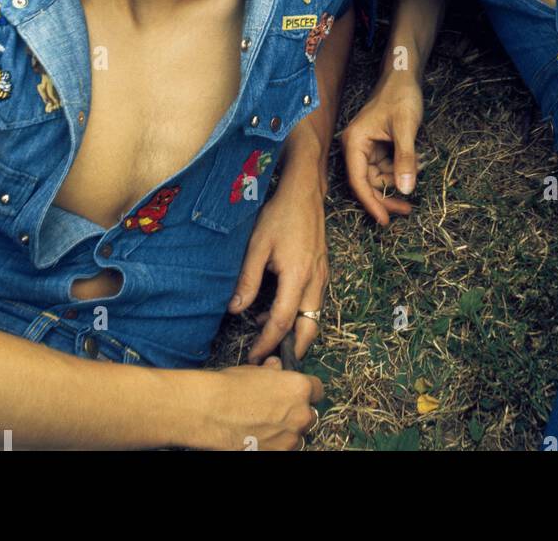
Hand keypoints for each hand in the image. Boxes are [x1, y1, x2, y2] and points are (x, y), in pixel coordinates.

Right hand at [194, 359, 324, 450]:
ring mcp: (289, 439)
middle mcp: (300, 415)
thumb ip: (274, 372)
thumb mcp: (255, 371)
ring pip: (297, 436)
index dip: (305, 391)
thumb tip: (277, 367)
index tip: (295, 394)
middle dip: (297, 413)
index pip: (317, 390)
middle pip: (309, 415)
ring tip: (266, 426)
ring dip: (287, 432)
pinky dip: (275, 444)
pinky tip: (258, 437)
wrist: (208, 412)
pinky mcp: (276, 455)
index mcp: (299, 389)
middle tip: (277, 411)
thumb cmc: (229, 388)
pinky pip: (283, 449)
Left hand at [228, 165, 327, 363]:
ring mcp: (322, 275)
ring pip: (315, 318)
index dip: (268, 342)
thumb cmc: (280, 215)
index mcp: (299, 276)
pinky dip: (301, 317)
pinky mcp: (322, 270)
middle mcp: (316, 280)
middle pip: (309, 328)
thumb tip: (235, 311)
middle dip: (292, 350)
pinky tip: (278, 313)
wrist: (304, 192)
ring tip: (269, 340)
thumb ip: (248, 280)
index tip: (253, 357)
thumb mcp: (257, 246)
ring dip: (296, 334)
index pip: (283, 321)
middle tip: (270, 364)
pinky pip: (315, 304)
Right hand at [340, 70, 423, 224]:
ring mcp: (366, 147)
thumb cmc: (401, 96)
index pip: (358, 181)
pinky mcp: (376, 146)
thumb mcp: (406, 128)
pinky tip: (415, 163)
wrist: (404, 77)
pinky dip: (399, 170)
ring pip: (378, 177)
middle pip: (367, 183)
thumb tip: (406, 190)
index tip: (385, 220)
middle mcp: (356, 147)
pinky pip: (385, 167)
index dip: (371, 203)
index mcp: (355, 142)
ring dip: (397, 181)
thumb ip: (405, 159)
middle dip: (387, 196)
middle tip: (407, 210)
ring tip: (418, 171)